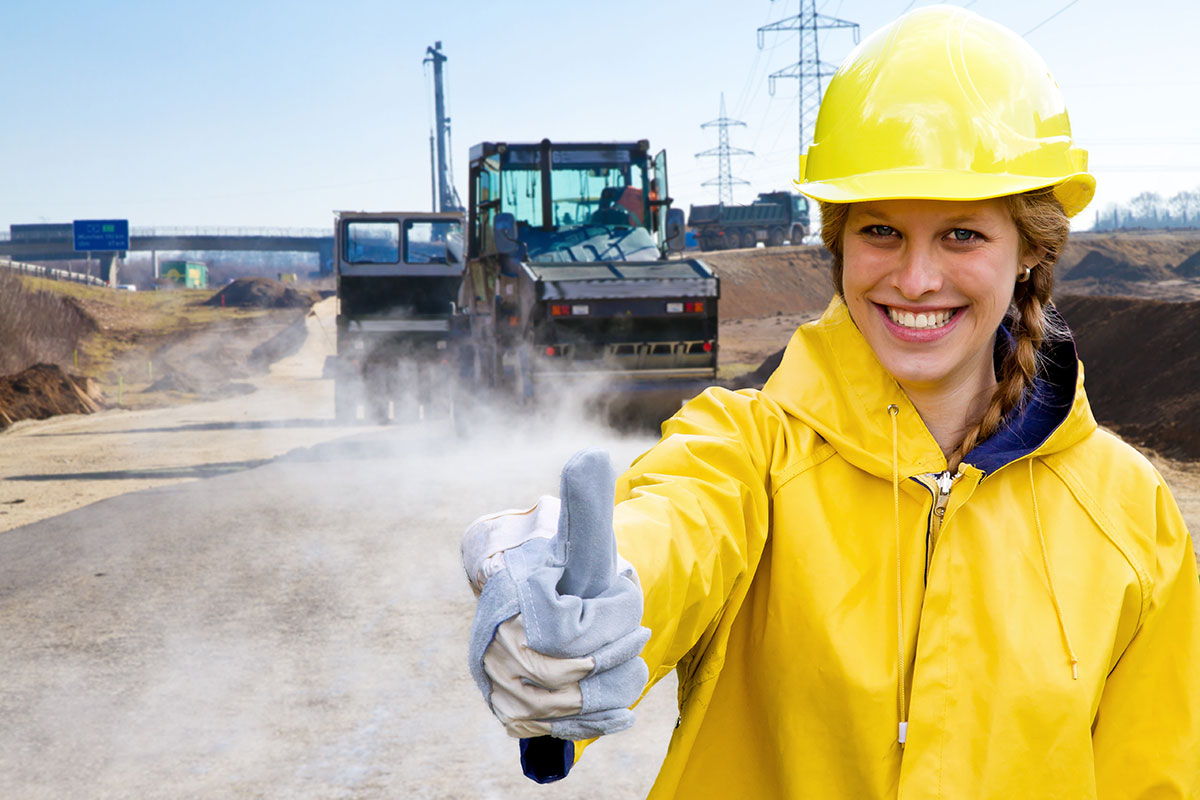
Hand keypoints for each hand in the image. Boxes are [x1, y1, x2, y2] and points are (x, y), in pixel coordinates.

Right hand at [464, 448, 649, 740]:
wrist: (538, 595)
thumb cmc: (567, 564)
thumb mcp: (583, 536)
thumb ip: (587, 501)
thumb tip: (590, 454)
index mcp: (508, 595)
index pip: (571, 634)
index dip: (610, 618)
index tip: (620, 598)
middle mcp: (490, 642)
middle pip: (575, 674)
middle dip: (618, 651)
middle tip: (633, 631)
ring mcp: (496, 680)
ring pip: (571, 707)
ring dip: (615, 687)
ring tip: (629, 660)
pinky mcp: (508, 711)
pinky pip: (558, 731)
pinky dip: (598, 719)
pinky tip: (619, 706)